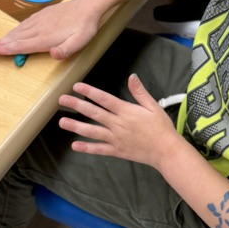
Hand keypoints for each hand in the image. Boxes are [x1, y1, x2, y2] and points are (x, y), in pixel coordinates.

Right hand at [0, 0, 101, 60]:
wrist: (88, 6)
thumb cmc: (84, 27)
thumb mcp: (79, 42)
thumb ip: (65, 50)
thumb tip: (53, 54)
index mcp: (44, 38)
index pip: (21, 45)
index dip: (5, 48)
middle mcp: (39, 28)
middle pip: (15, 38)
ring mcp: (40, 20)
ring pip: (19, 30)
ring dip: (6, 36)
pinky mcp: (43, 15)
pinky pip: (25, 24)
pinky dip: (16, 29)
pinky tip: (13, 31)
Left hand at [57, 74, 181, 169]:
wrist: (166, 151)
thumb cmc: (161, 127)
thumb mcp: (153, 106)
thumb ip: (139, 92)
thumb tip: (132, 76)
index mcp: (126, 111)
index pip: (104, 99)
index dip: (89, 92)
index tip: (77, 86)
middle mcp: (118, 124)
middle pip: (94, 113)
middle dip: (77, 106)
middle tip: (62, 100)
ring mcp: (116, 139)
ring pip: (92, 132)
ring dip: (76, 126)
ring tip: (62, 122)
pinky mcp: (116, 151)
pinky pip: (99, 149)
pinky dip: (87, 148)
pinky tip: (74, 145)